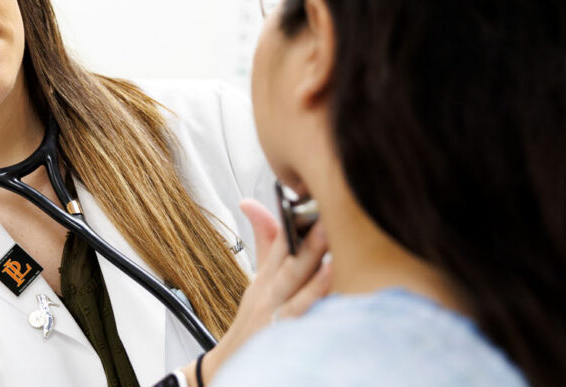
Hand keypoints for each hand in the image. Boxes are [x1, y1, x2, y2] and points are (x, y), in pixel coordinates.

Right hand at [186, 198, 331, 383]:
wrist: (233, 363)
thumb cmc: (254, 317)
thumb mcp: (257, 278)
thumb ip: (266, 241)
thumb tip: (250, 202)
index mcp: (266, 277)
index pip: (279, 244)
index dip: (293, 222)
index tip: (312, 202)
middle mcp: (270, 295)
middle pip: (289, 266)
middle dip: (307, 245)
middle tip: (325, 222)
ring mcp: (277, 318)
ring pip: (297, 296)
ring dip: (314, 279)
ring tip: (331, 261)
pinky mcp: (284, 340)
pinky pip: (303, 325)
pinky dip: (315, 313)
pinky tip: (332, 302)